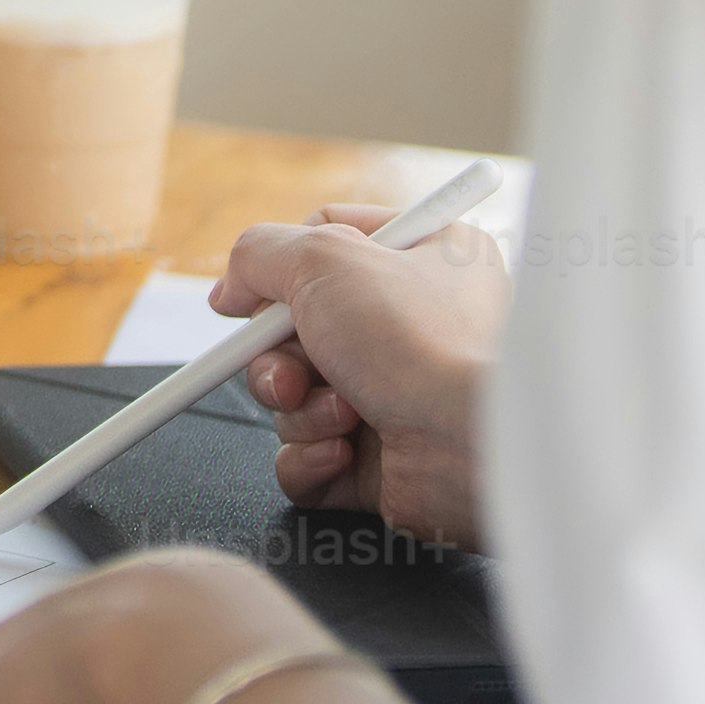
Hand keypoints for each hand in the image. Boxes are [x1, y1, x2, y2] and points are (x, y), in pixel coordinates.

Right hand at [221, 199, 511, 544]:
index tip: (247, 299)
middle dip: (278, 359)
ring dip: (300, 409)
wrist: (473, 447)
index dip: (279, 272)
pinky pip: (307, 458)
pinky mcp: (380, 460)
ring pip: (295, 397)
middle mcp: (413, 324)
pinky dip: (309, 459)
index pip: (328, 243)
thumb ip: (260, 254)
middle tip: (292, 371)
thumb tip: (231, 287)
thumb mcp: (326, 257)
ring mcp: (395, 395)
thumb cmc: (423, 342)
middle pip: (296, 330)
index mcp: (423, 257)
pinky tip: (341, 454)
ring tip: (342, 413)